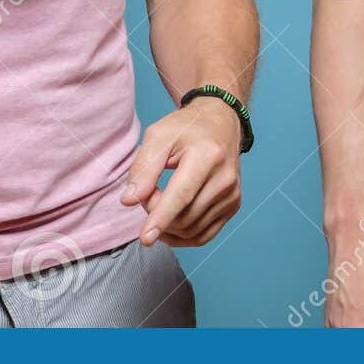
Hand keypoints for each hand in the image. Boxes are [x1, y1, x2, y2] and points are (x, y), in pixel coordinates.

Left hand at [123, 96, 243, 247]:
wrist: (220, 124)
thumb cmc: (186, 128)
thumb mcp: (158, 137)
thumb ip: (143, 168)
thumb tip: (130, 201)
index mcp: (207, 155)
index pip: (182, 195)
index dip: (161, 218)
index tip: (145, 238)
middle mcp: (225, 178)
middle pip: (185, 217)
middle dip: (157, 214)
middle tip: (148, 194)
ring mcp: (232, 194)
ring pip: (192, 231)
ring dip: (168, 227)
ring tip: (161, 202)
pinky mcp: (233, 205)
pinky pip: (203, 236)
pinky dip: (182, 236)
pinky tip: (171, 222)